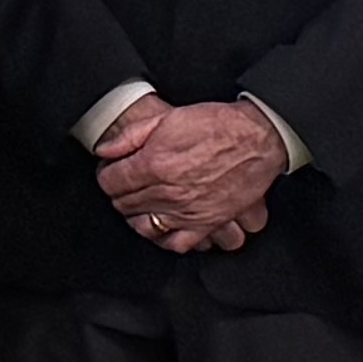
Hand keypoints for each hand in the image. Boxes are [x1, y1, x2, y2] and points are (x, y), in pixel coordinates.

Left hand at [98, 93, 284, 254]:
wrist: (257, 138)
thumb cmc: (216, 125)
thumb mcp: (167, 118)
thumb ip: (131, 136)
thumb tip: (105, 150)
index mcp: (153, 165)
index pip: (110, 182)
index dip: (107, 174)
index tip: (113, 170)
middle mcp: (167, 193)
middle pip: (124, 204)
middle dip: (120, 192)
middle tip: (128, 182)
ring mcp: (186, 212)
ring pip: (143, 225)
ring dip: (136, 215)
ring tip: (141, 203)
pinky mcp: (207, 223)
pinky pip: (176, 243)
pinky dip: (164, 237)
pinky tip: (162, 225)